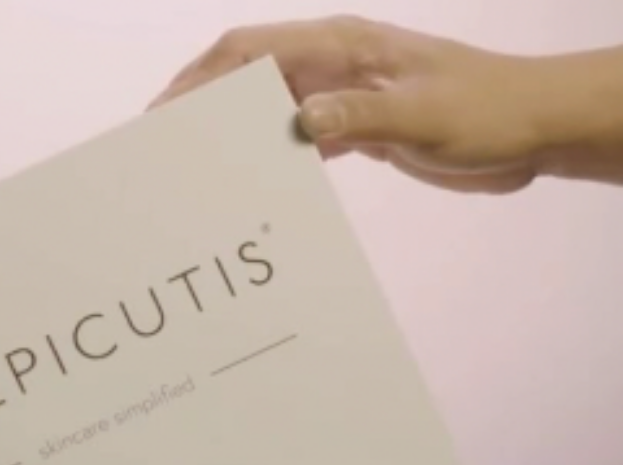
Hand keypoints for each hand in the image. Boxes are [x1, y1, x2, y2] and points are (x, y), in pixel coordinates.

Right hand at [149, 16, 547, 193]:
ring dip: (235, 135)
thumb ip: (359, 116)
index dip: (202, 77)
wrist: (533, 126)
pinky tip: (252, 185)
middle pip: (250, 78)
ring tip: (197, 170)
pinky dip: (273, 158)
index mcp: (342, 47)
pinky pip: (301, 140)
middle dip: (204, 105)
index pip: (253, 52)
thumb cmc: (486, 111)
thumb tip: (298, 121)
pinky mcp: (358, 128)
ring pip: (271, 110)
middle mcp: (334, 66)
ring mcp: (344, 97)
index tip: (165, 112)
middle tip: (166, 147)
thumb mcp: (423, 115)